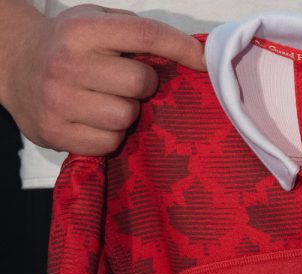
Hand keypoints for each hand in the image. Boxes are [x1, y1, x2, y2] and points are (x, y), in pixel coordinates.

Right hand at [0, 4, 204, 155]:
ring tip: (107, 101)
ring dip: (126, 112)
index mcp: (83, 30)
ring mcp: (58, 100)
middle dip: (143, 85)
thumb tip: (193, 52)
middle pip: (141, 82)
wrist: (12, 63)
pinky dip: (110, 135)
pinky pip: (109, 142)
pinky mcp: (54, 131)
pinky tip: (94, 121)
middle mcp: (68, 63)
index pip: (147, 35)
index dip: (182, 48)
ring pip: (126, 116)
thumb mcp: (97, 22)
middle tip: (125, 82)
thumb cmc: (67, 44)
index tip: (203, 60)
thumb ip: (137, 33)